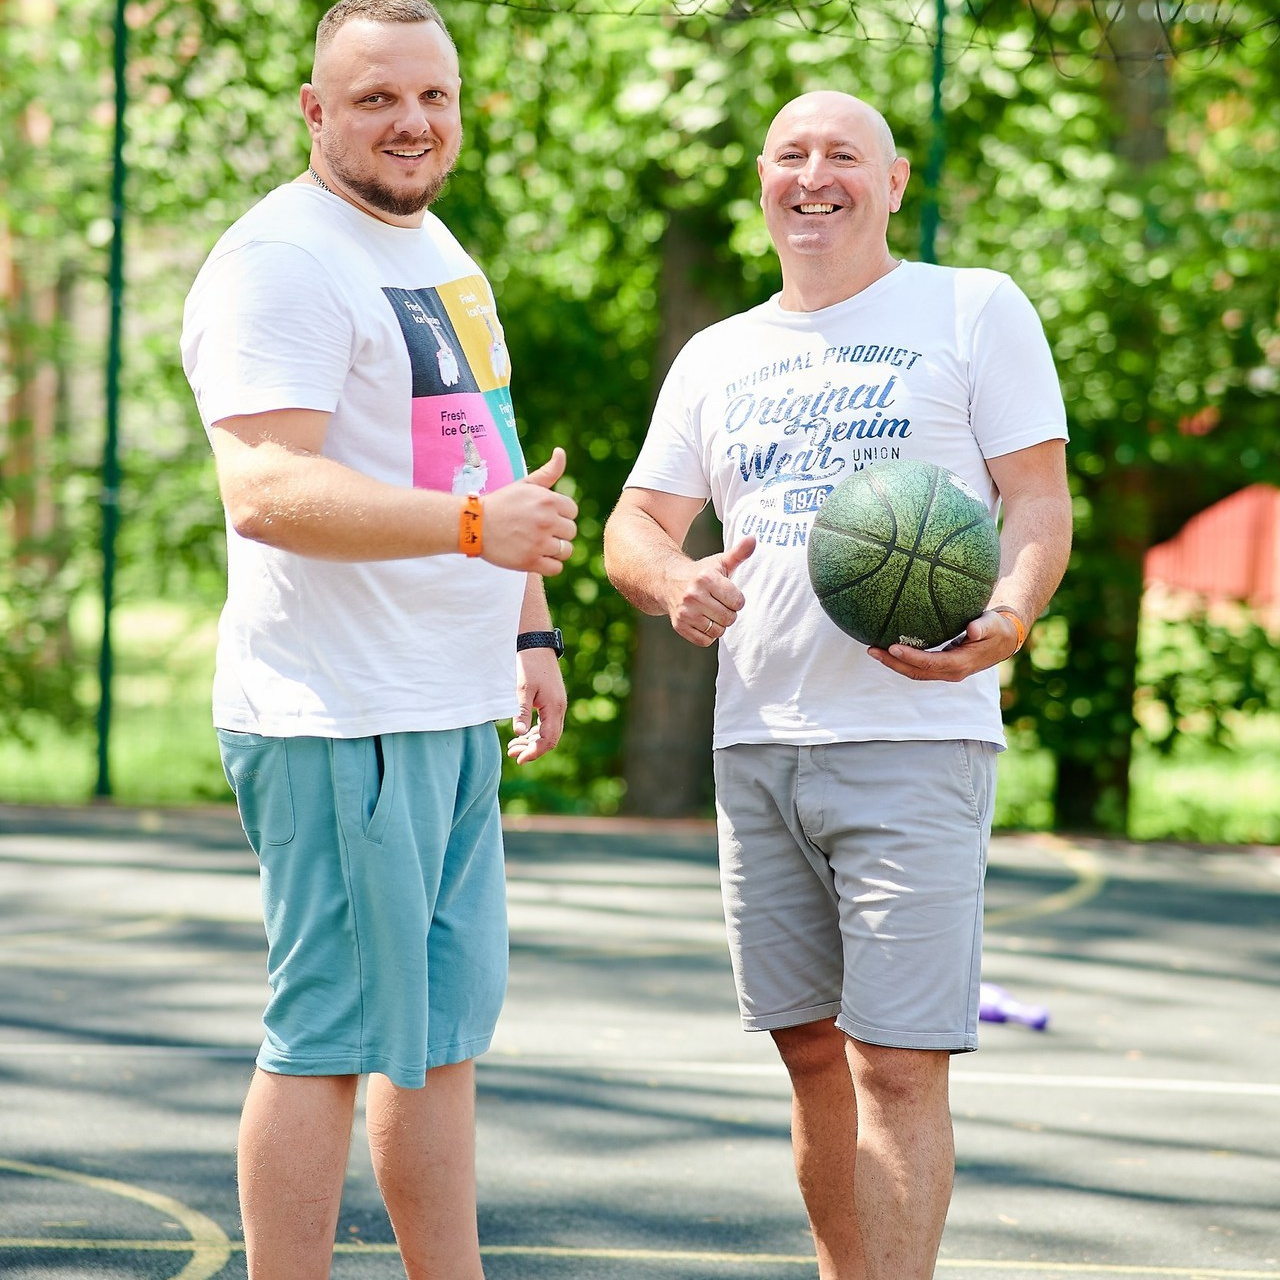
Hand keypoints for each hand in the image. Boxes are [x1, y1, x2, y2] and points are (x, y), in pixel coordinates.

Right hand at [481, 448, 578, 574]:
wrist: (474, 524)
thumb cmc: (501, 503)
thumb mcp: (524, 484)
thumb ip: (548, 472)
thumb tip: (561, 451)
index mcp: (548, 500)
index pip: (572, 511)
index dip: (560, 515)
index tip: (544, 516)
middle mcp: (547, 521)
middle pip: (571, 532)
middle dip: (558, 532)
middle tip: (539, 531)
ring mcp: (539, 543)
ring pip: (566, 551)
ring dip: (555, 550)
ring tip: (537, 544)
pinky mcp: (530, 561)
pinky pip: (556, 568)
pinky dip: (549, 565)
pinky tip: (537, 557)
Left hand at [507, 647, 566, 763]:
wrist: (536, 644)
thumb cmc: (528, 664)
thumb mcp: (521, 689)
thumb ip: (521, 712)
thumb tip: (518, 733)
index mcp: (554, 707)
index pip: (548, 739)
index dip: (534, 752)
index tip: (518, 759)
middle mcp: (559, 708)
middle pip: (550, 739)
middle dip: (532, 749)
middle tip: (511, 753)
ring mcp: (557, 704)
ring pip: (548, 731)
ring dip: (532, 741)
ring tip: (513, 745)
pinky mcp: (552, 700)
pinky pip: (547, 723)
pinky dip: (535, 731)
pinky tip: (522, 733)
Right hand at [668, 536, 755, 646]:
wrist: (668, 581)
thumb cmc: (701, 573)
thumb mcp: (720, 562)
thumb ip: (739, 553)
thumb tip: (754, 539)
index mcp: (706, 578)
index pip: (738, 601)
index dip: (736, 599)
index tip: (727, 593)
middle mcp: (693, 595)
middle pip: (729, 618)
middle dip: (728, 613)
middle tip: (719, 603)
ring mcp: (685, 612)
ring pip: (718, 631)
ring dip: (719, 624)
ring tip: (711, 612)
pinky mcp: (679, 626)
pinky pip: (705, 641)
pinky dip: (708, 634)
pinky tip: (703, 621)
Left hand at [867, 608, 1021, 681]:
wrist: (1003, 640)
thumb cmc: (997, 628)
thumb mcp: (994, 625)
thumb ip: (984, 627)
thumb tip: (973, 629)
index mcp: (960, 664)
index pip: (930, 664)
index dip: (910, 658)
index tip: (892, 647)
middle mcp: (950, 671)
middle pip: (916, 672)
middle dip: (893, 663)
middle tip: (872, 650)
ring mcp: (944, 670)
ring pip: (914, 671)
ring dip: (893, 663)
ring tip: (873, 649)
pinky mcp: (941, 665)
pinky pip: (918, 665)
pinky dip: (902, 659)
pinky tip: (888, 647)